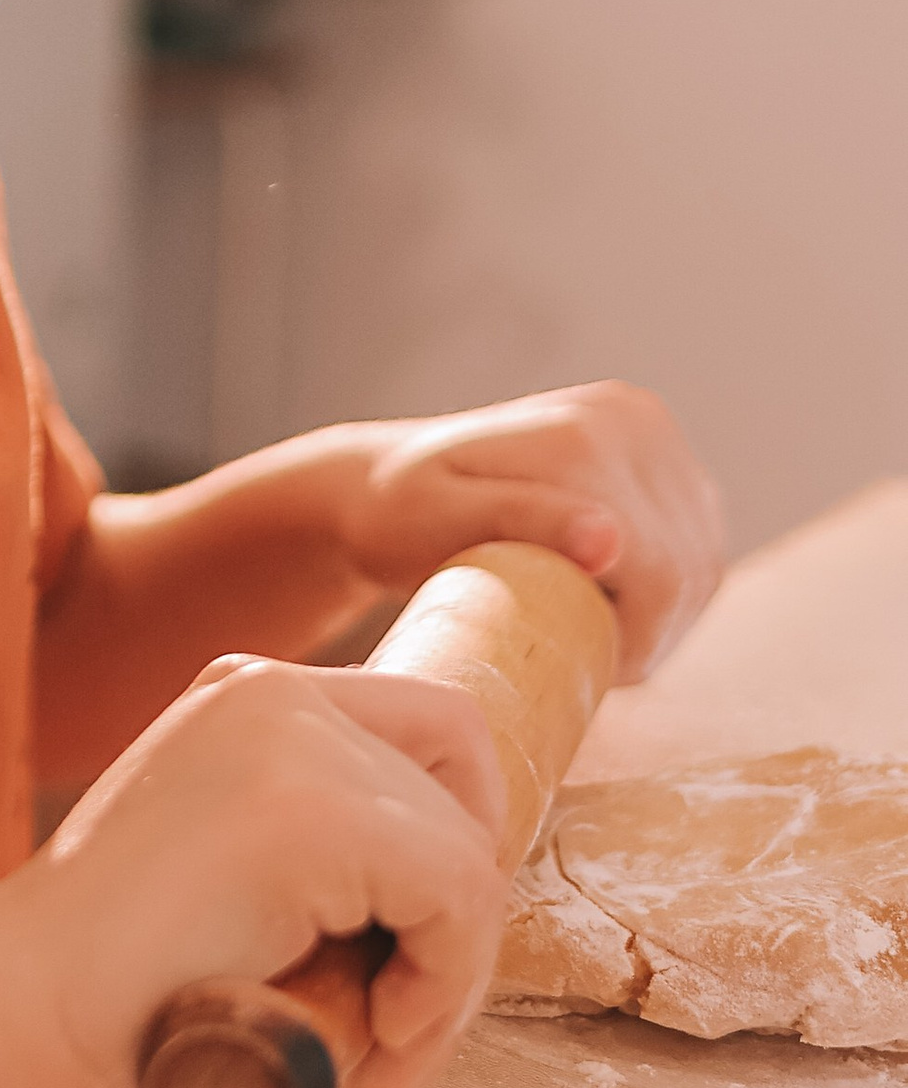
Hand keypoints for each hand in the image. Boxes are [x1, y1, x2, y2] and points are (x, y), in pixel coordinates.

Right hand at [0, 652, 507, 1087]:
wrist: (6, 1009)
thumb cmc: (106, 984)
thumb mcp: (226, 872)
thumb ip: (313, 852)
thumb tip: (450, 899)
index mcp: (246, 694)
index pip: (430, 729)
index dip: (458, 838)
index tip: (412, 952)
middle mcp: (273, 692)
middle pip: (460, 780)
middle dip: (460, 917)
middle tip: (403, 1023)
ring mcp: (292, 742)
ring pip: (468, 852)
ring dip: (448, 980)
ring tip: (380, 1061)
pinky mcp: (311, 813)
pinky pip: (459, 896)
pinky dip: (442, 988)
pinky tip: (374, 1046)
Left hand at [314, 382, 723, 682]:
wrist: (384, 483)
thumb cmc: (397, 515)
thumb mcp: (439, 520)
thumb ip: (522, 520)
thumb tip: (610, 541)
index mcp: (586, 434)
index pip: (662, 572)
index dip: (634, 642)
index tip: (582, 669)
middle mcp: (631, 419)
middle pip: (691, 568)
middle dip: (647, 634)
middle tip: (582, 660)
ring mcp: (651, 431)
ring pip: (703, 562)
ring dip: (659, 618)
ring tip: (588, 632)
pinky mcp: (661, 454)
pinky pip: (698, 544)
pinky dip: (665, 593)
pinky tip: (607, 604)